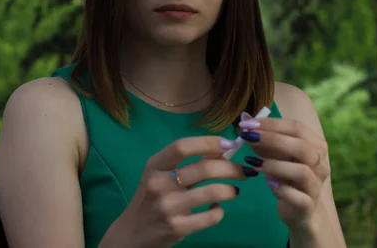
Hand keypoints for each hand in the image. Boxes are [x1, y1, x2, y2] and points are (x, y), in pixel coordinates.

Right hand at [113, 136, 256, 247]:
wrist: (132, 234)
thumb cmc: (151, 198)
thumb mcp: (161, 175)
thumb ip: (187, 162)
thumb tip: (221, 149)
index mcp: (155, 165)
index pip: (183, 146)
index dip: (208, 143)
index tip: (228, 144)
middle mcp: (160, 184)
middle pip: (204, 168)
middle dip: (231, 168)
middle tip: (244, 171)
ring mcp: (168, 207)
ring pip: (212, 192)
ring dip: (230, 189)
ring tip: (234, 190)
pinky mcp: (177, 228)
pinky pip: (211, 216)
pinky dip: (219, 210)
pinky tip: (216, 208)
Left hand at [238, 118, 329, 230]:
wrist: (299, 209)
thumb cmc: (286, 176)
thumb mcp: (274, 155)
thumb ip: (262, 138)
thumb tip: (245, 118)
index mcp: (315, 145)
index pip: (297, 127)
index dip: (271, 124)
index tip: (247, 123)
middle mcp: (321, 163)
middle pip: (302, 146)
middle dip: (272, 139)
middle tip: (248, 137)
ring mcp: (316, 185)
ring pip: (302, 171)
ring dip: (275, 165)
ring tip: (253, 163)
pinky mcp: (309, 206)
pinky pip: (298, 197)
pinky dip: (282, 190)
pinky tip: (268, 183)